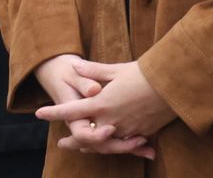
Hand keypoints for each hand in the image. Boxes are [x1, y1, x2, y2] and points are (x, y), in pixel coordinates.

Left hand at [35, 55, 154, 158]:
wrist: (173, 84)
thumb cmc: (143, 73)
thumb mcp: (115, 70)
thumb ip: (93, 71)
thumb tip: (75, 65)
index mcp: (101, 103)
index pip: (71, 110)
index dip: (53, 112)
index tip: (39, 113)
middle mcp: (112, 120)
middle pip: (86, 135)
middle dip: (73, 140)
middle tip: (63, 143)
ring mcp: (127, 129)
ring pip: (105, 144)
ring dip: (93, 146)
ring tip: (83, 148)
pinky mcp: (141, 133)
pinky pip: (124, 144)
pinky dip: (115, 146)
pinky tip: (110, 146)